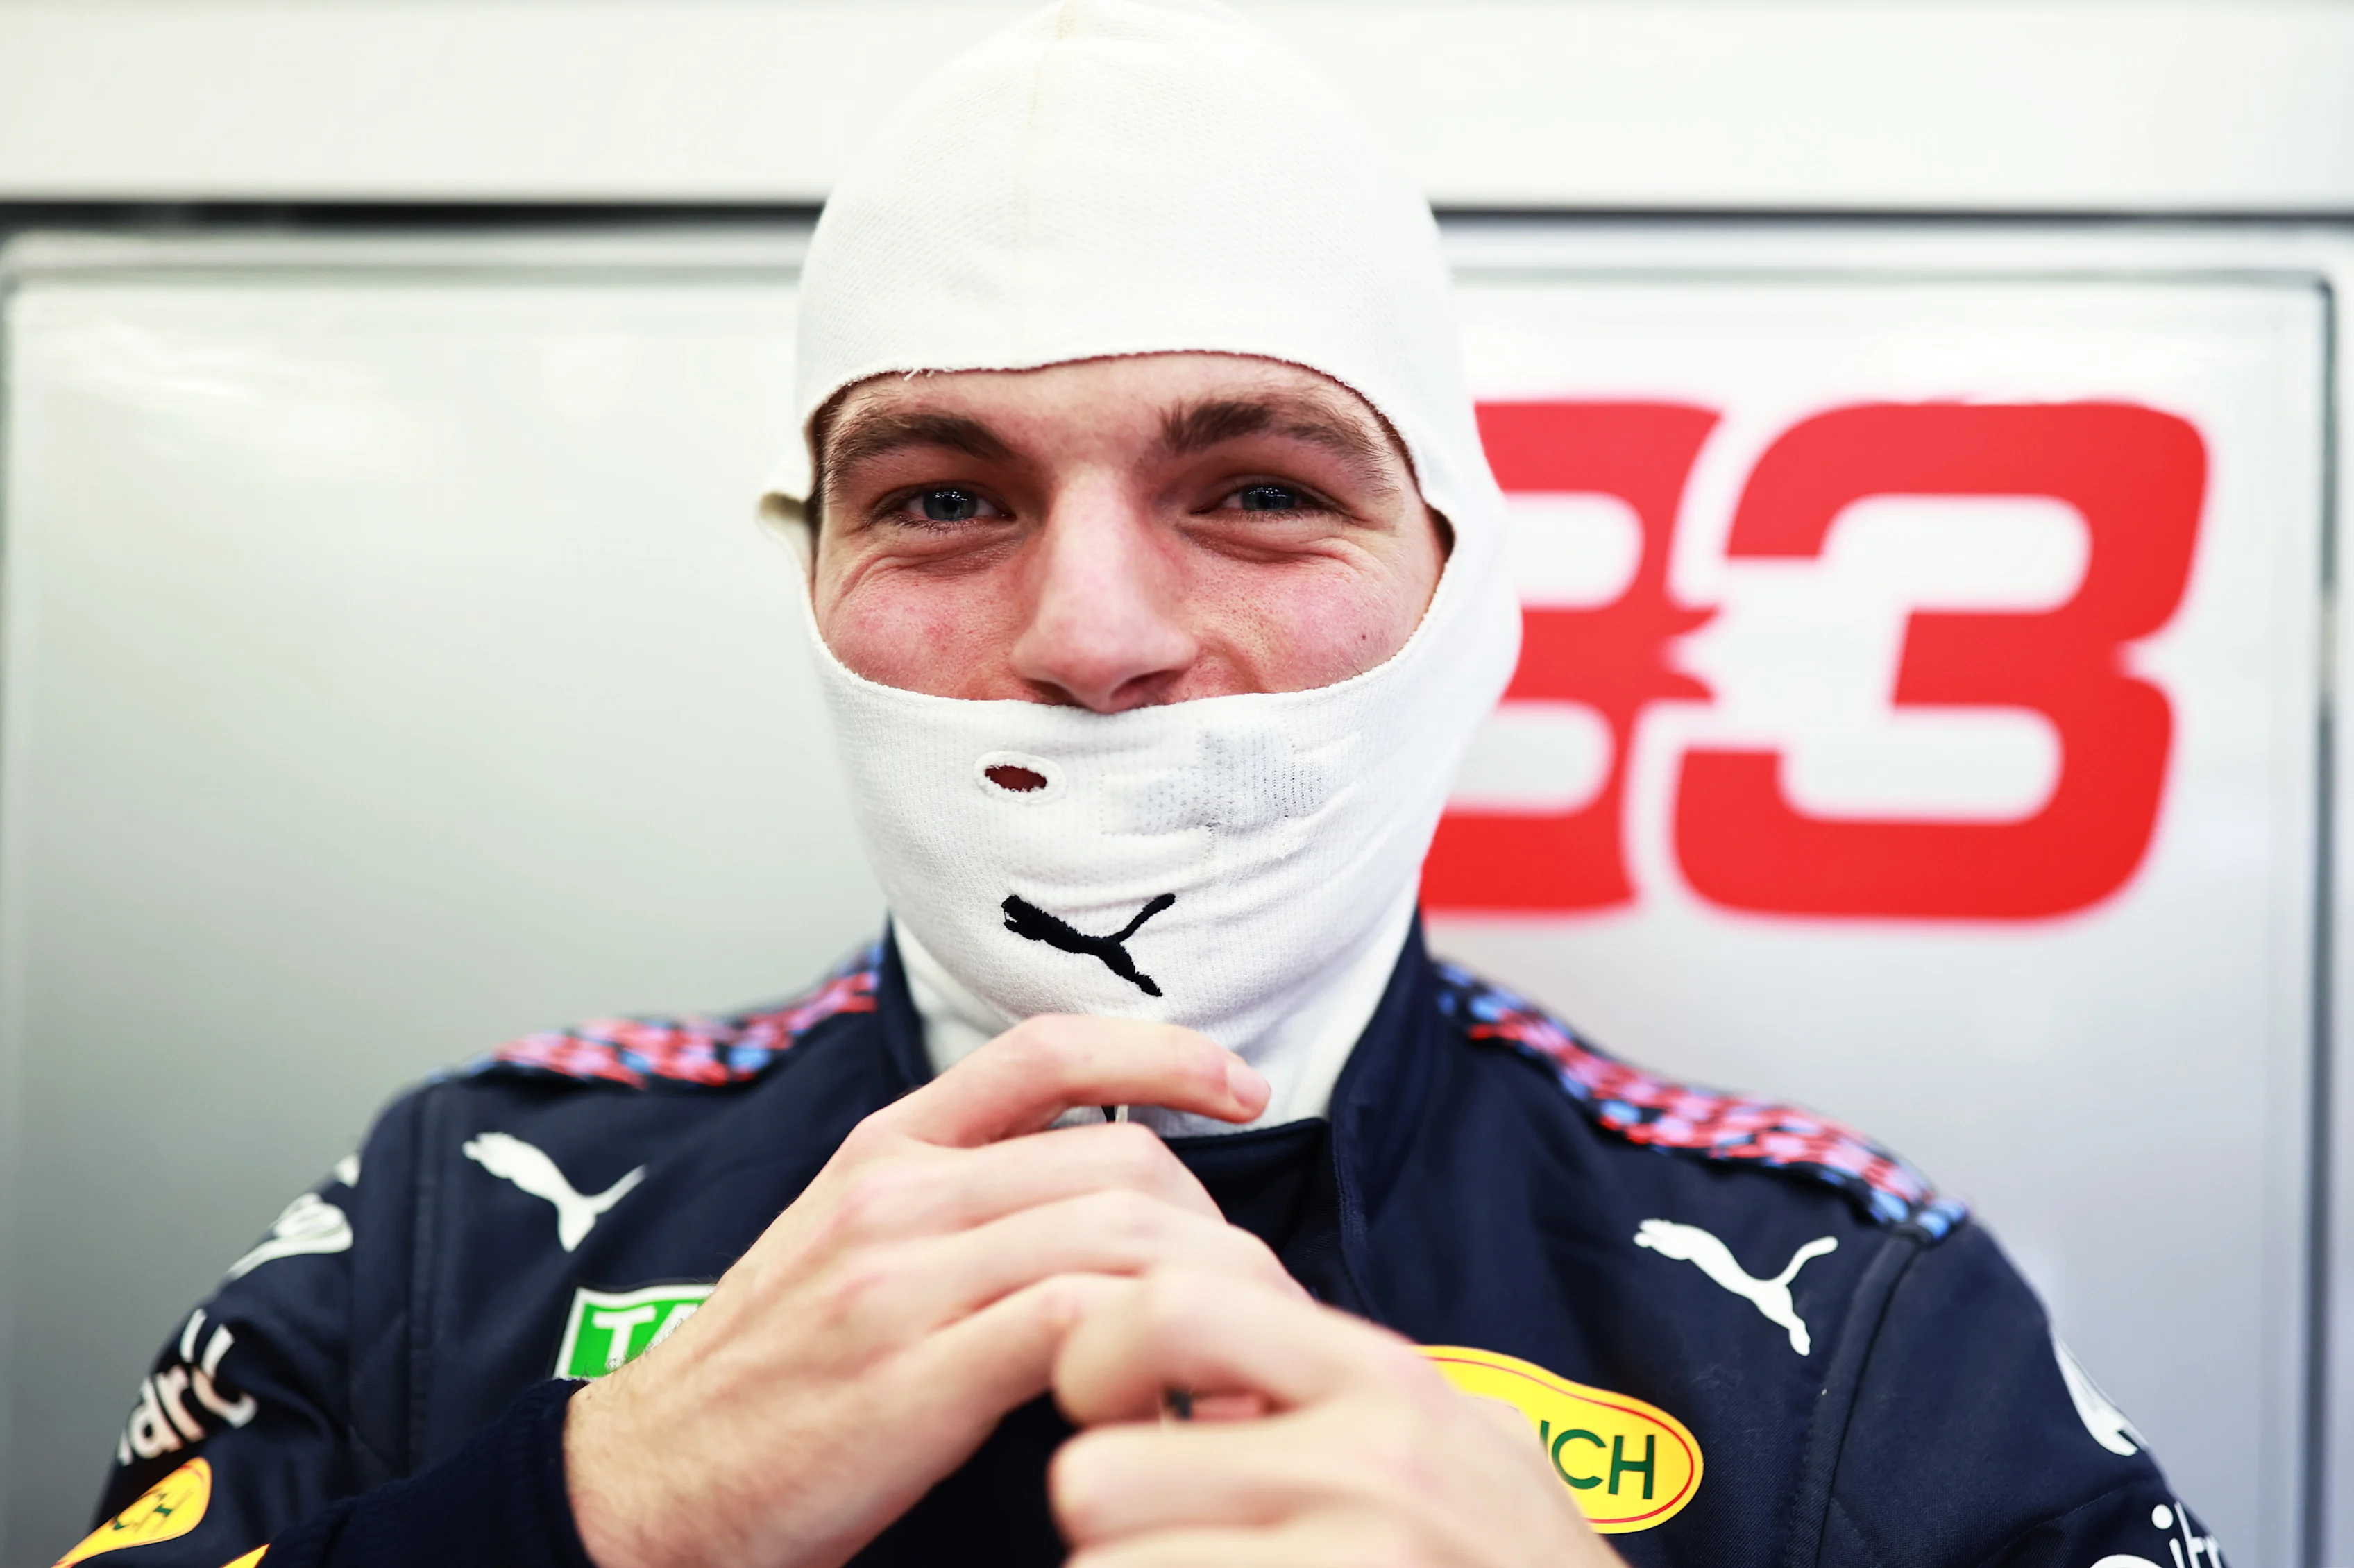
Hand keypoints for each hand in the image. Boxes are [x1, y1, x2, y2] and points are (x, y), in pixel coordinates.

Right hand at [566, 1017, 1293, 1567]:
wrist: (640, 1490)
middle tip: (1251, 1291)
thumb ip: (957, 1204)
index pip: (1047, 1049)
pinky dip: (1151, 1352)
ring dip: (1206, 1291)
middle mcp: (896, 1196)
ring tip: (1235, 1350)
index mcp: (884, 1152)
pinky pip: (1078, 1323)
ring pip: (1114, 1230)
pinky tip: (1171, 1397)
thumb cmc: (764, 1382)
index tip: (1241, 1085)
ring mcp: (901, 1282)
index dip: (1164, 1051)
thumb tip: (1102, 1200)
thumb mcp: (846, 1248)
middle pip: (1118, 1154)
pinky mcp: (912, 1378)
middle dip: (1214, 1220)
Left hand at [1050, 1270, 1621, 1567]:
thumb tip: (1181, 1355)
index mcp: (1383, 1379)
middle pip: (1098, 1473)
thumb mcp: (1446, 1443)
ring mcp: (1359, 1558)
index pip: (1170, 1306)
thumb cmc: (1509, 1562)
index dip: (1099, 1358)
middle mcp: (1370, 1464)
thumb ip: (1327, 1390)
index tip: (1111, 1405)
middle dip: (1097, 1512)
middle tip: (1140, 1526)